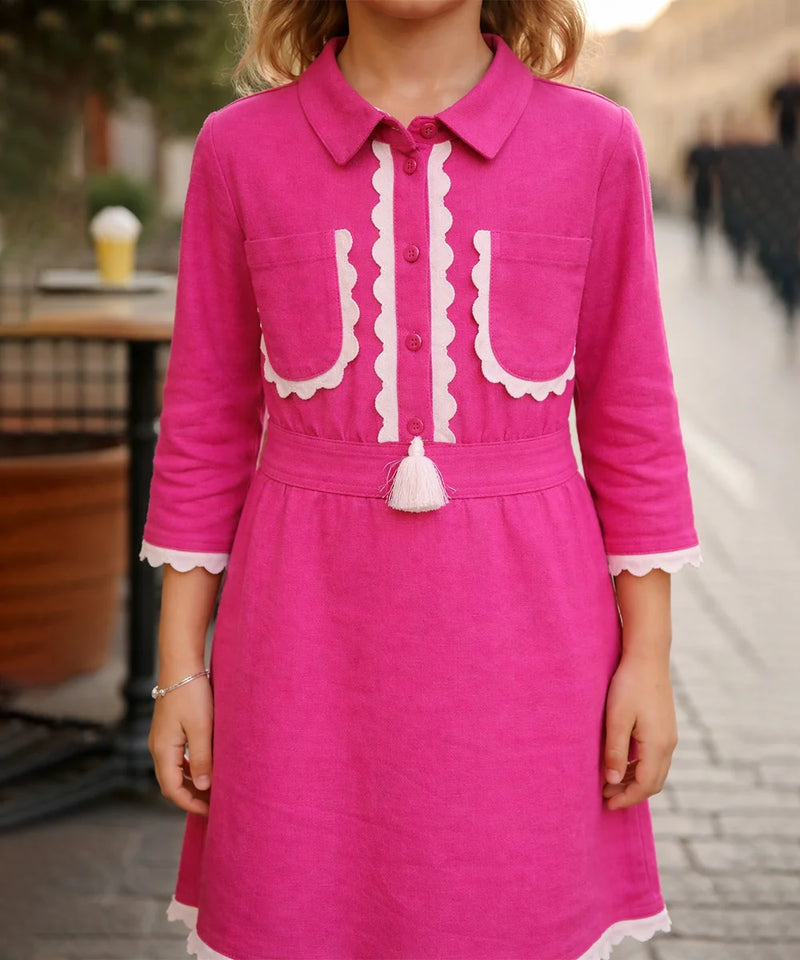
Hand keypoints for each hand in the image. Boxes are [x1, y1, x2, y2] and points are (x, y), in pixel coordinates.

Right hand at [148, 669, 213, 816]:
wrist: (181, 664)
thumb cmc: (192, 693)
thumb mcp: (202, 728)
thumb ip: (203, 758)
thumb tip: (204, 787)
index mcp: (163, 750)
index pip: (172, 790)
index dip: (191, 804)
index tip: (211, 811)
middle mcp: (158, 747)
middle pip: (171, 783)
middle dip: (191, 797)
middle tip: (214, 804)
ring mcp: (161, 738)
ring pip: (174, 771)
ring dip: (190, 782)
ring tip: (212, 789)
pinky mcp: (168, 729)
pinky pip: (176, 758)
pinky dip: (189, 768)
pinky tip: (205, 767)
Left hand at [602, 652, 677, 809]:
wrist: (647, 656)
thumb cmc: (628, 685)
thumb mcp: (616, 719)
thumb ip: (615, 752)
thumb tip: (613, 782)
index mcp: (657, 745)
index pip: (645, 785)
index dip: (626, 798)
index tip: (606, 804)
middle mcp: (668, 744)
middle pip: (653, 782)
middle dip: (631, 794)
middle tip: (606, 797)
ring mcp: (669, 735)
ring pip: (655, 770)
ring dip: (635, 781)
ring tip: (610, 782)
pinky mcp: (665, 726)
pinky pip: (655, 758)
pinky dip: (640, 768)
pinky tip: (623, 763)